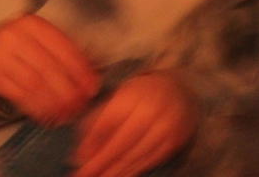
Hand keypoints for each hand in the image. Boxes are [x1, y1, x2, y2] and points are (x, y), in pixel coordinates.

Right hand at [0, 14, 99, 125]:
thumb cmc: (26, 47)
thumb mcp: (44, 41)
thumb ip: (68, 54)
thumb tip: (92, 78)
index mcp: (33, 24)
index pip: (62, 48)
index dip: (80, 70)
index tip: (92, 88)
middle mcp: (14, 36)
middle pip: (48, 68)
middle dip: (68, 90)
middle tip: (80, 105)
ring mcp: (0, 55)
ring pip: (34, 84)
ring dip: (53, 103)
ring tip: (66, 113)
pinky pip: (19, 95)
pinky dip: (37, 108)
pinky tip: (48, 114)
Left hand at [72, 71, 196, 176]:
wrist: (180, 91)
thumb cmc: (140, 96)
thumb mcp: (117, 99)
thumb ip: (96, 123)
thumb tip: (79, 155)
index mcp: (132, 95)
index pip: (107, 122)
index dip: (91, 143)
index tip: (78, 162)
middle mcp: (150, 110)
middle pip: (121, 143)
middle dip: (100, 163)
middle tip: (84, 176)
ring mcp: (165, 127)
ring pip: (135, 155)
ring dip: (115, 171)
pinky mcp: (174, 142)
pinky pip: (149, 161)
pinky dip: (132, 171)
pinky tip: (120, 176)